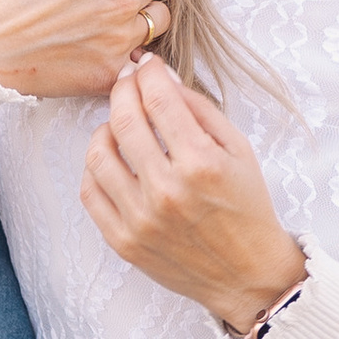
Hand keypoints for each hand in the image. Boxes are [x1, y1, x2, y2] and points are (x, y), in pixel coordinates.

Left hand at [79, 57, 307, 334]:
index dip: (148, 73)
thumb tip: (162, 79)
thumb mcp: (239, 150)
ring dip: (105, 127)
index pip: (159, 99)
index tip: (146, 65)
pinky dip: (95, 167)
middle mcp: (167, 191)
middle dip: (122, 89)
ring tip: (119, 124)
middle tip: (128, 82)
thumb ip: (200, 110)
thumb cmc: (246, 207)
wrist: (247, 274)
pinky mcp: (123, 242)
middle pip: (124, 120)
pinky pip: (90, 192)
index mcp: (201, 164)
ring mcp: (141, 219)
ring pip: (98, 154)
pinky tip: (112, 159)